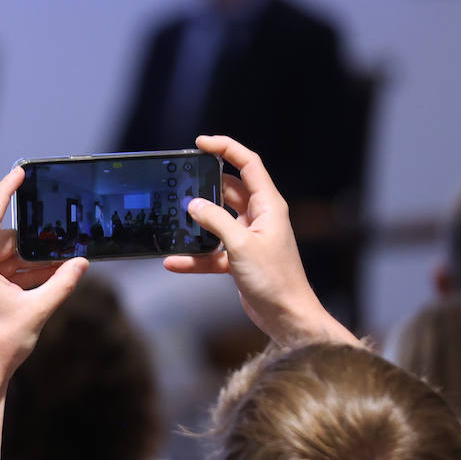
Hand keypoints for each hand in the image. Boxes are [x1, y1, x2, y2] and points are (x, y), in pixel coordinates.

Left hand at [0, 167, 88, 391]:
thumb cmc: (0, 347)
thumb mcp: (37, 312)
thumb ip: (62, 284)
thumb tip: (82, 263)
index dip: (4, 192)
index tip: (19, 172)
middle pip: (4, 242)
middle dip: (35, 244)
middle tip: (64, 240)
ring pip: (5, 259)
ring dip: (31, 262)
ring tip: (63, 264)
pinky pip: (0, 273)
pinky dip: (22, 275)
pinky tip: (49, 277)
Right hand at [165, 135, 356, 346]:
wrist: (286, 316)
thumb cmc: (275, 279)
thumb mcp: (241, 245)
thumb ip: (216, 221)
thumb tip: (194, 205)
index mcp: (269, 205)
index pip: (248, 164)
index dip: (226, 148)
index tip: (201, 143)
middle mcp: (260, 217)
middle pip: (229, 189)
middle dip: (205, 186)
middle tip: (181, 181)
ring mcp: (249, 237)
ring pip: (218, 220)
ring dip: (198, 222)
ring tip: (174, 218)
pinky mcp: (240, 258)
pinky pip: (212, 251)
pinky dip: (195, 255)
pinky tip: (174, 261)